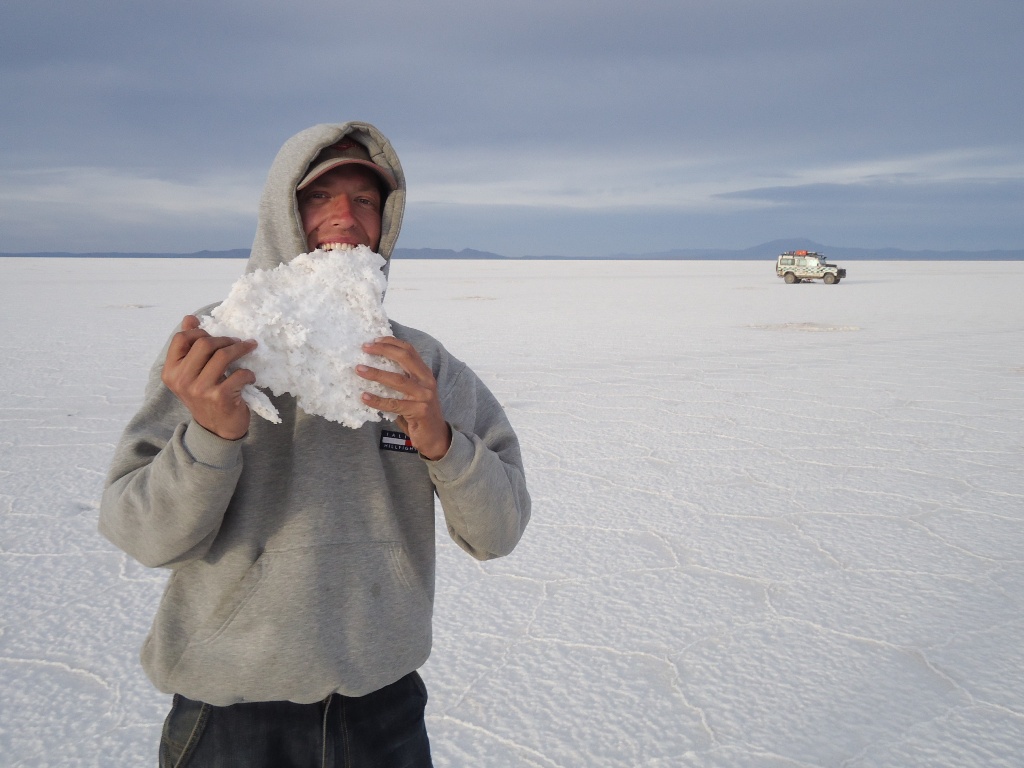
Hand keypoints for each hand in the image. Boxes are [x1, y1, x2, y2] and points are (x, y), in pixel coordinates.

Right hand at [161, 315, 257, 440]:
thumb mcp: (192, 373)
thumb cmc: (205, 396)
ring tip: (249, 348)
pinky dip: (248, 373)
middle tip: (237, 342)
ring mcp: (200, 389)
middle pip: (204, 343)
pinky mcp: (220, 396)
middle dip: (225, 339)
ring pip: (223, 355)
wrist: (216, 430)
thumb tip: (189, 318)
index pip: (181, 339)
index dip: (200, 331)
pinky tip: (248, 377)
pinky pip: (239, 373)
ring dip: (241, 349)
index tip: (214, 334)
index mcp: (171, 372)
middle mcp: (182, 380)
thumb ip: (189, 347)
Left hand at [357, 337, 451, 459]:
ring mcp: (424, 396)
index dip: (391, 342)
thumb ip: (401, 379)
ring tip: (359, 370)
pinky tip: (364, 397)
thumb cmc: (419, 413)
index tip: (373, 341)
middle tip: (364, 348)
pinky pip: (394, 404)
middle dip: (383, 350)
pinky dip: (377, 400)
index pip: (409, 350)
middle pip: (405, 358)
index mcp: (425, 373)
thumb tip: (374, 366)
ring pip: (398, 380)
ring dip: (376, 373)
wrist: (435, 436)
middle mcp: (427, 381)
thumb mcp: (414, 392)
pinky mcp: (419, 411)